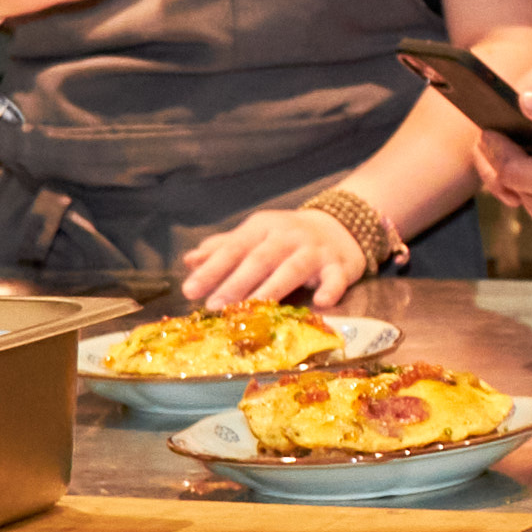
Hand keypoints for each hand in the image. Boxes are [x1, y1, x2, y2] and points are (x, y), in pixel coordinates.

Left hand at [172, 202, 375, 312]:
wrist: (341, 224)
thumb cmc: (287, 237)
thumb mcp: (255, 236)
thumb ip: (223, 248)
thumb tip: (189, 261)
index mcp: (262, 228)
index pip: (233, 248)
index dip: (211, 269)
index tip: (189, 290)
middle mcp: (287, 236)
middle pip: (259, 259)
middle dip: (236, 282)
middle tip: (214, 306)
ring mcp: (315, 250)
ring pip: (292, 268)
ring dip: (272, 288)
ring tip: (253, 307)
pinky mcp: (339, 265)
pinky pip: (336, 278)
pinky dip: (331, 289)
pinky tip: (322, 302)